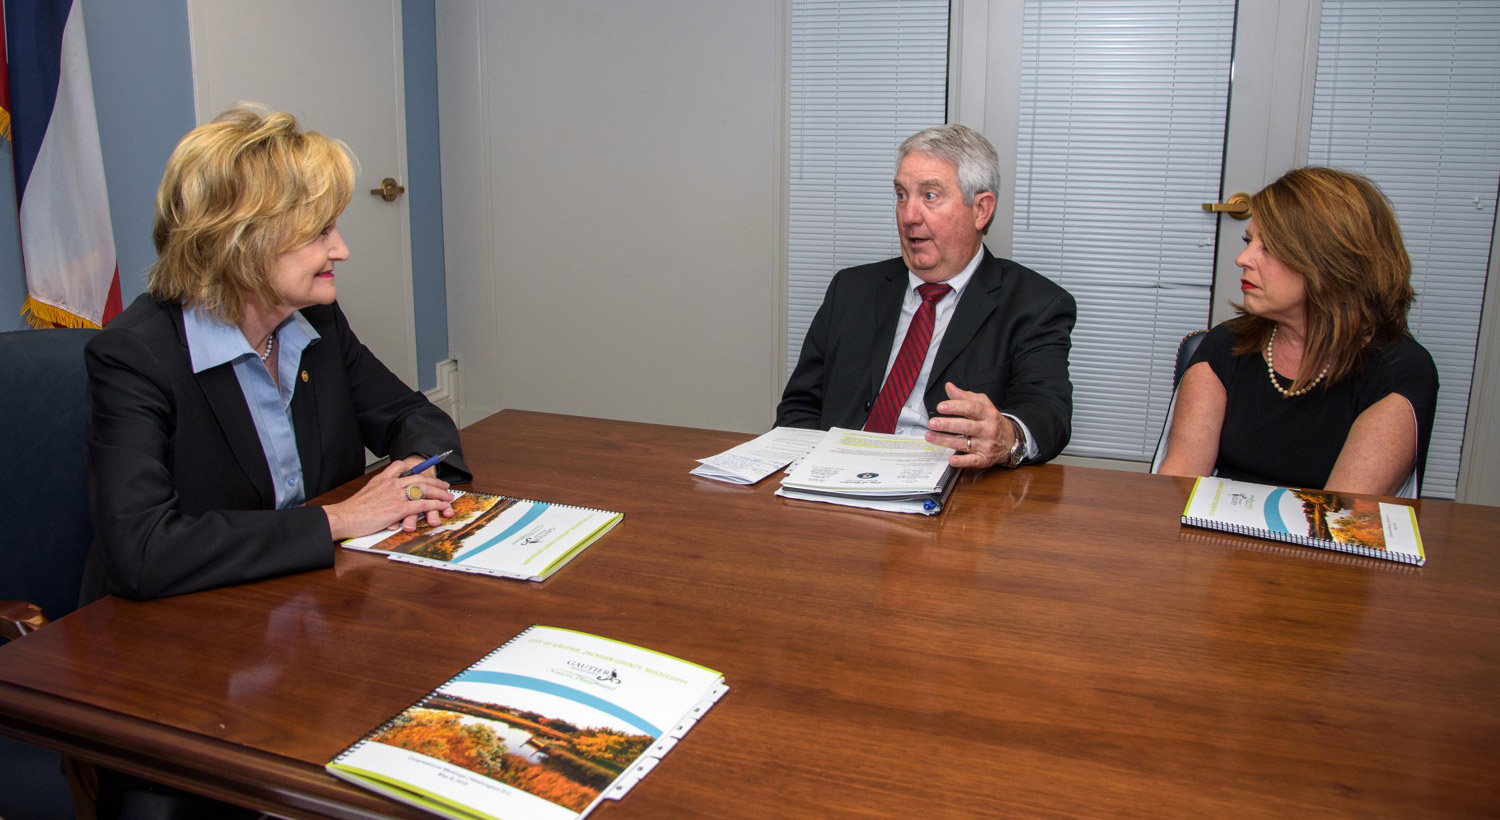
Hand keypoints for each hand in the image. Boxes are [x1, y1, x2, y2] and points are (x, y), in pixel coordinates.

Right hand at [323, 459, 455, 539]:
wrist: (344, 517)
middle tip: (444, 485)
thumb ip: (376, 491)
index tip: (423, 471)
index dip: (415, 469)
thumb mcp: (365, 494)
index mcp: (382, 479)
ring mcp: (396, 495)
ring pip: (423, 489)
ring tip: (448, 495)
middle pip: (418, 478)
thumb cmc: (352, 510)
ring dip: (439, 492)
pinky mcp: (398, 508)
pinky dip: (435, 504)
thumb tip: (382, 495)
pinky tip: (442, 505)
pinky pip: (422, 504)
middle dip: (434, 481)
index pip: (400, 466)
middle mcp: (391, 484)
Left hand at [924, 382, 1014, 468]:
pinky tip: (951, 460)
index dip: (955, 407)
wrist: (1010, 440)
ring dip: (945, 441)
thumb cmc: (992, 420)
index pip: (971, 408)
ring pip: (963, 443)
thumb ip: (964, 396)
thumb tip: (949, 387)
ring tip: (930, 436)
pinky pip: (972, 461)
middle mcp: (987, 429)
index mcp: (988, 414)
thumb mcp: (983, 404)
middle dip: (947, 424)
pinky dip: (962, 461)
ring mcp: (986, 445)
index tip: (940, 407)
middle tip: (932, 423)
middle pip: (966, 426)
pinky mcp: (984, 459)